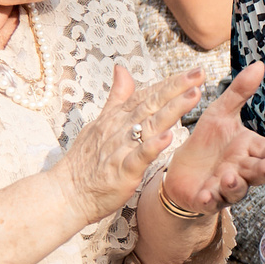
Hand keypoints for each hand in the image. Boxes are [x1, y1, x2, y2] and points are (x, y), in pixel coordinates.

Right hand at [59, 65, 202, 225]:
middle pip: (152, 104)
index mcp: (117, 118)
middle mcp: (120, 129)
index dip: (169, 82)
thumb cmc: (84, 162)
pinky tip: (169, 136)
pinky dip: (153, 146)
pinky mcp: (121, 171)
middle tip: (199, 73)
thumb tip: (122, 69)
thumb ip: (116, 97)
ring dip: (172, 109)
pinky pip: (139, 156)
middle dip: (177, 87)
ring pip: (150, 125)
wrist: (66, 194)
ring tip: (193, 95)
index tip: (192, 71)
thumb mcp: (100, 122)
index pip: (146, 95)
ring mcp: (120, 149)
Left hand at [160, 63, 264, 215]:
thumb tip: (259, 64)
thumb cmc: (207, 143)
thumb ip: (239, 92)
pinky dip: (209, 199)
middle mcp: (241, 170)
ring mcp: (225, 187)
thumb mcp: (220, 113)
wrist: (181, 171)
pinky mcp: (206, 199)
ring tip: (229, 176)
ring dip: (235, 184)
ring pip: (237, 189)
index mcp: (247, 149)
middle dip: (263, 170)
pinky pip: (210, 202)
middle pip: (257, 172)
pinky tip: (206, 194)